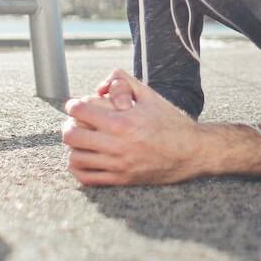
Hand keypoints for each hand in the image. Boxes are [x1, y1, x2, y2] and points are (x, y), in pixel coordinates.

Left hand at [62, 68, 206, 185]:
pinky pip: (87, 178)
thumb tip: (103, 81)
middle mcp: (118, 144)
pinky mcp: (121, 179)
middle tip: (73, 122)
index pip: (81, 111)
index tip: (74, 105)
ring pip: (76, 158)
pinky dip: (79, 168)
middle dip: (68, 126)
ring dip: (73, 147)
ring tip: (79, 140)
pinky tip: (84, 158)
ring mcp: (118, 165)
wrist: (192, 152)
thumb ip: (126, 82)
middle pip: (72, 135)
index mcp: (124, 121)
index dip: (73, 105)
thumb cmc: (171, 122)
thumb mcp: (151, 96)